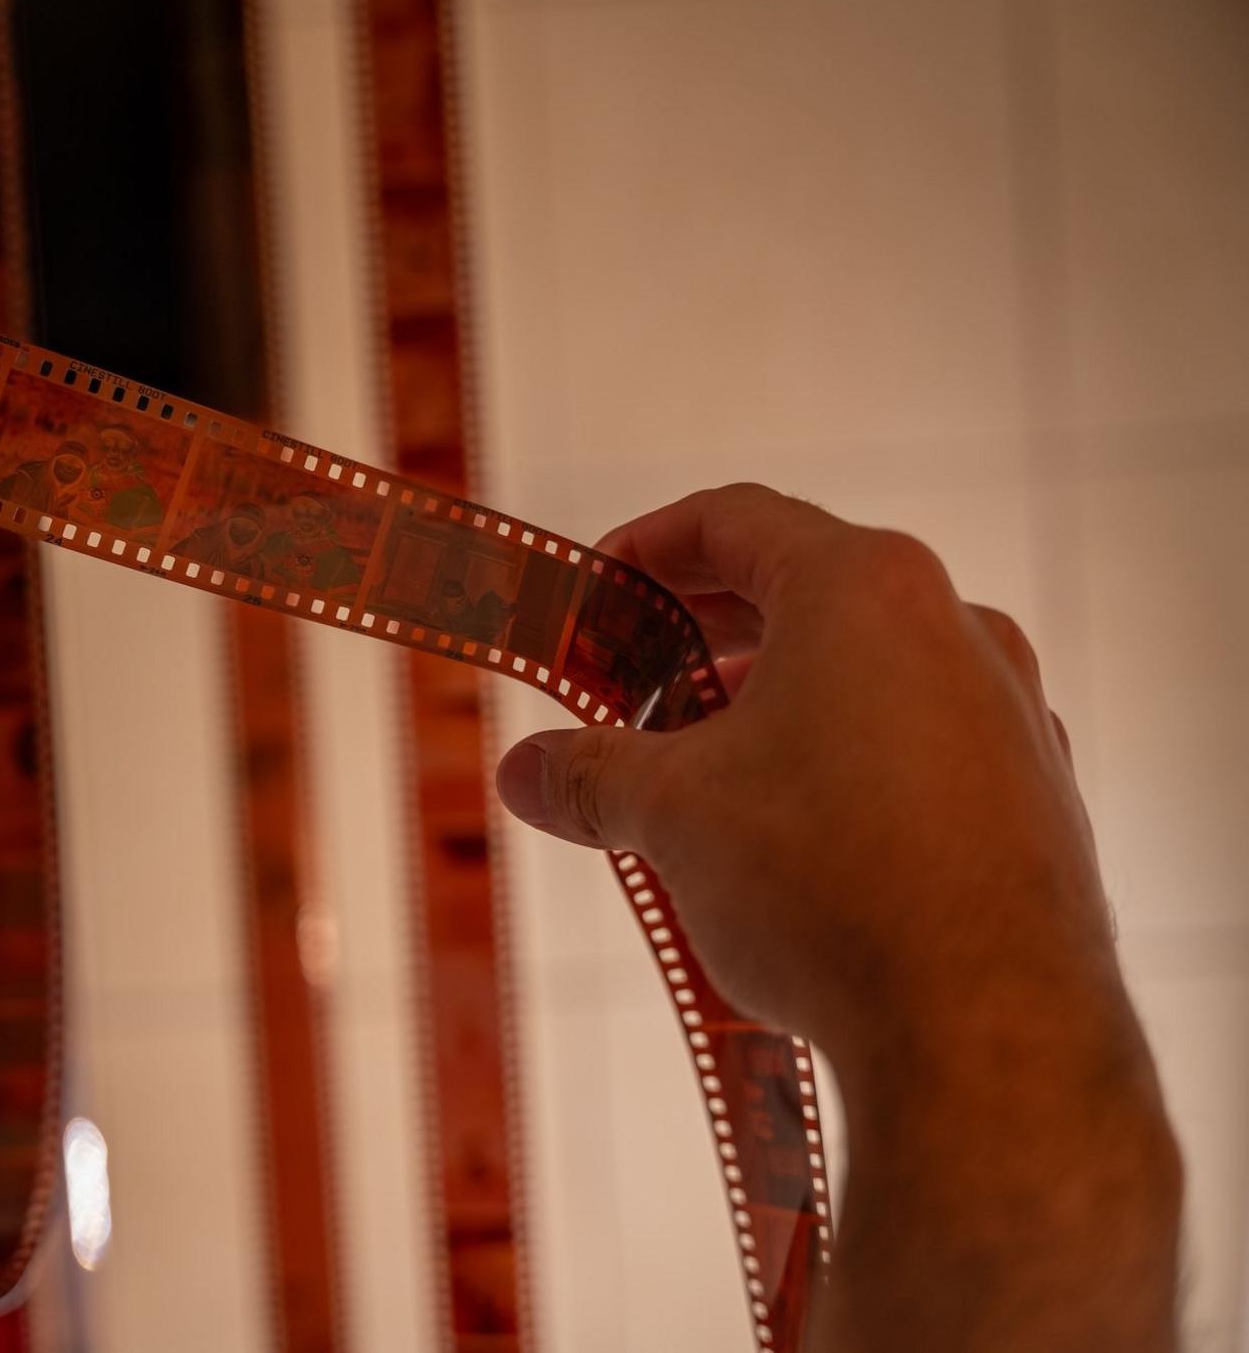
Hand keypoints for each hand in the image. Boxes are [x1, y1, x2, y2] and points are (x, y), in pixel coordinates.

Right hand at [497, 483, 1179, 1350]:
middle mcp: (955, 629)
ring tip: (691, 779)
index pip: (733, 521)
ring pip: (863, 680)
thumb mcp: (671, 815)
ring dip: (766, 712)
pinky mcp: (1034, 802)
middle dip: (698, 641)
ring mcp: (1008, 716)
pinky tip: (783, 844)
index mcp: (863, 589)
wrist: (989, 1037)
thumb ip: (588, 774)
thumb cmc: (828, 886)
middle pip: (801, 597)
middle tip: (623, 690)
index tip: (592, 594)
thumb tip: (524, 775)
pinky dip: (837, 768)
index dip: (645, 548)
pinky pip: (914, 752)